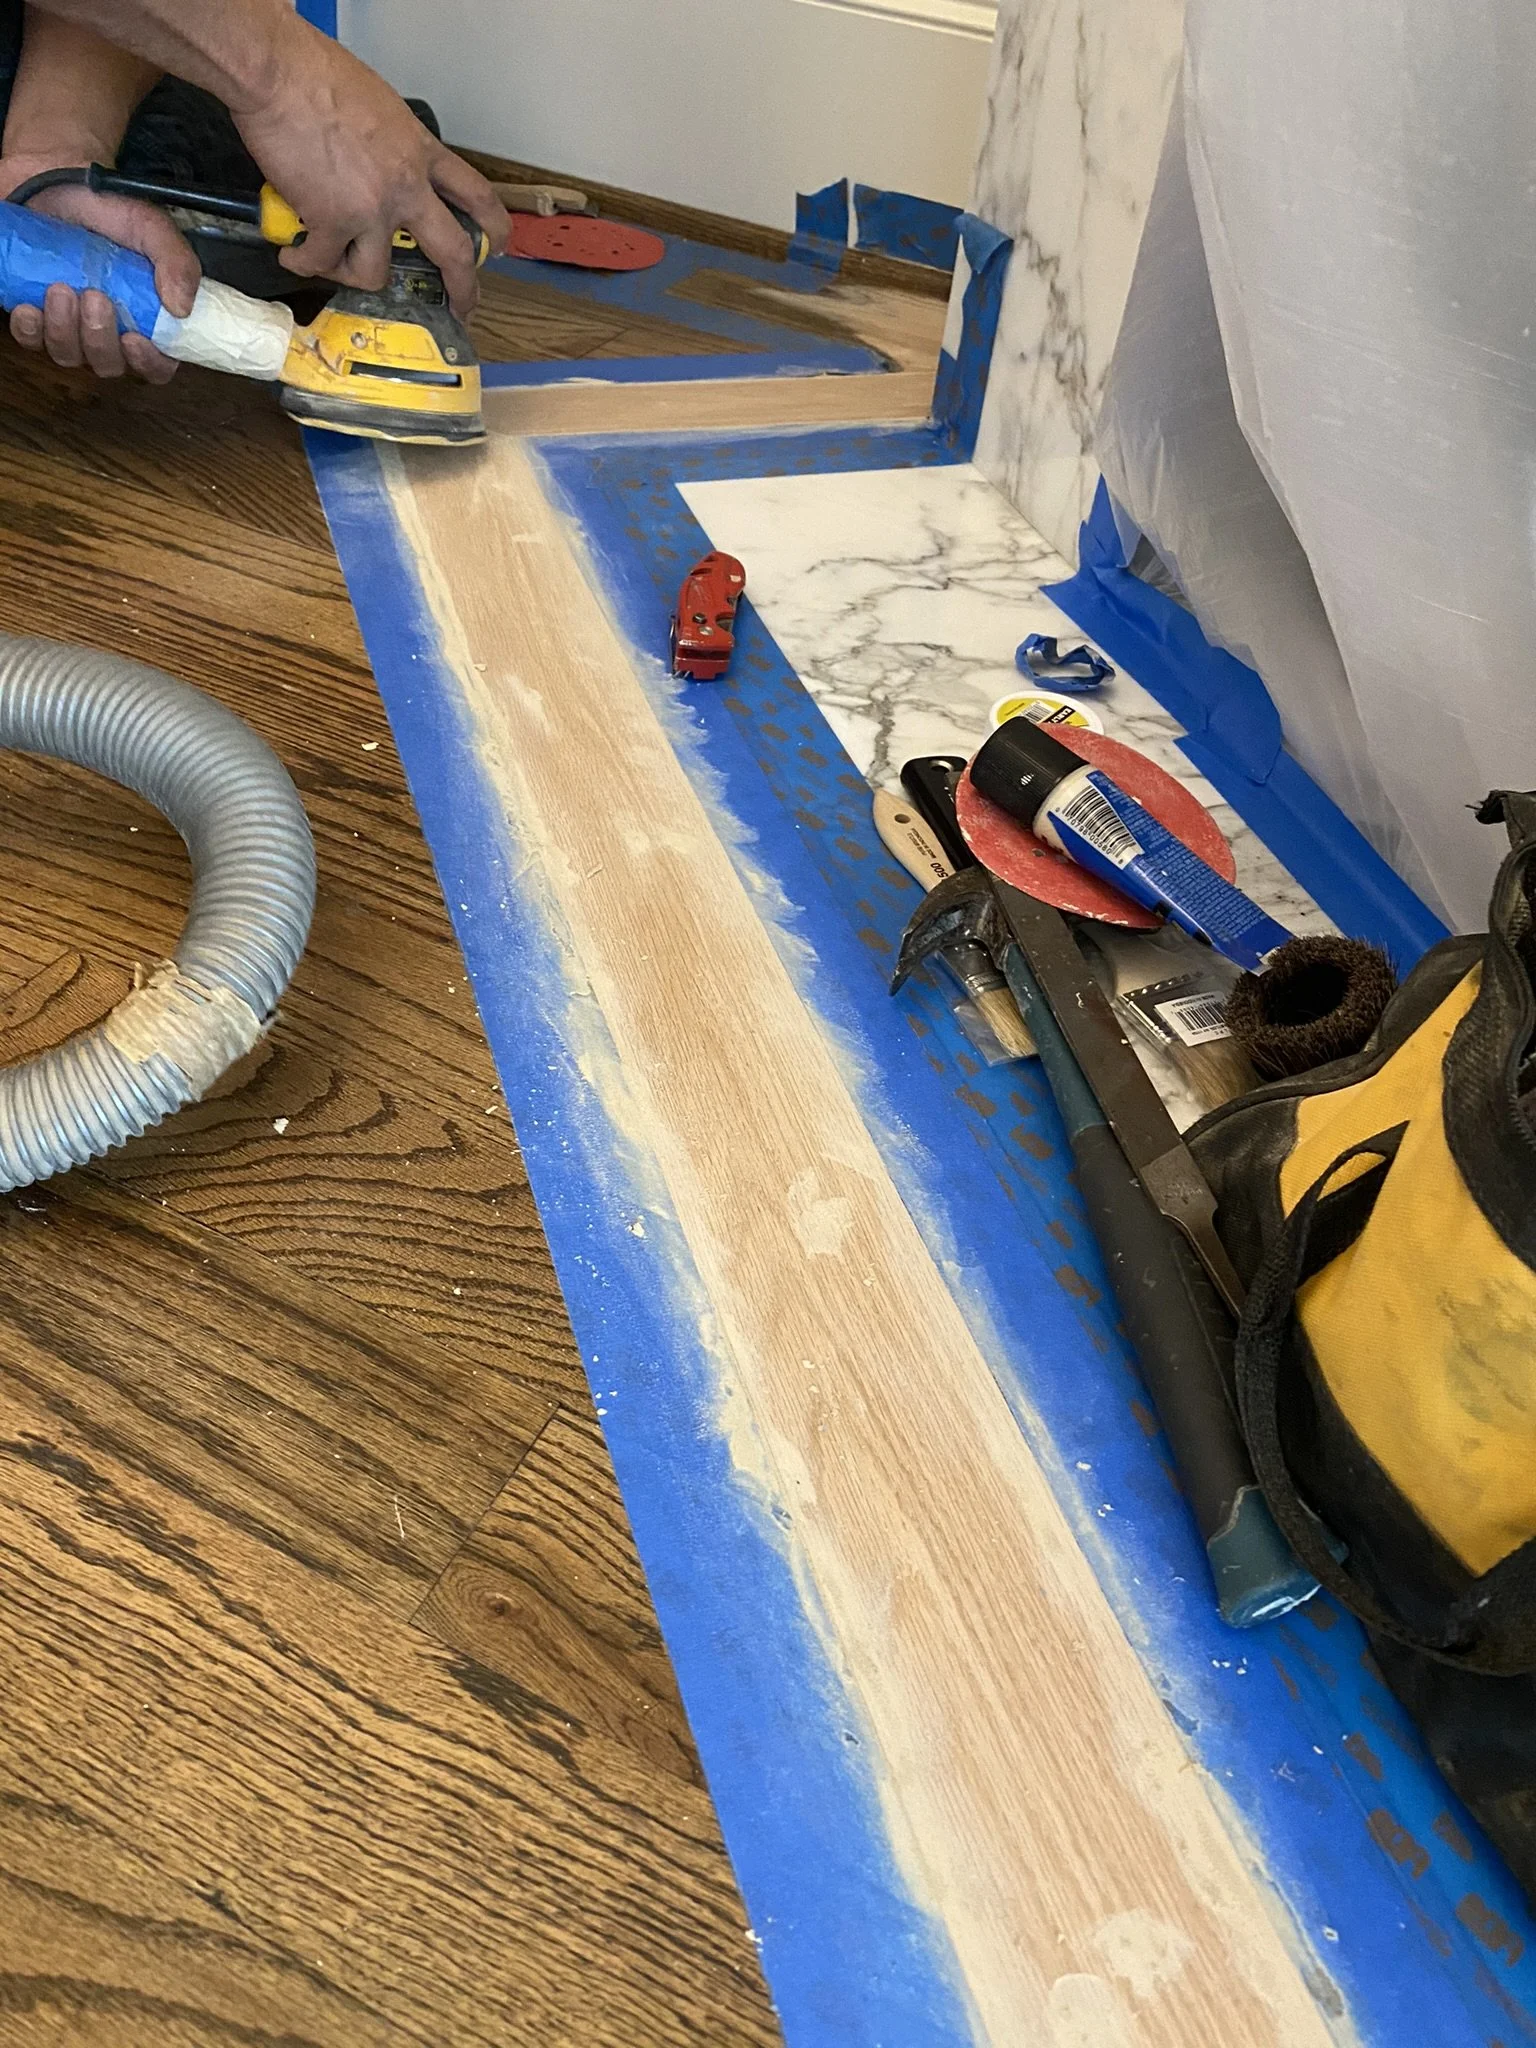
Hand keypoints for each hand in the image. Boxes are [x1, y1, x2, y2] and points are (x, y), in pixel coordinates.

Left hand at [0, 160, 199, 380]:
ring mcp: (70, 327)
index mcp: (145, 318)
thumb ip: (176, 261)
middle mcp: (109, 331)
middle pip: (108, 363)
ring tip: (59, 289)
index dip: (148, 363)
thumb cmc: (105, 206)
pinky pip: (31, 341)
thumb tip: (182, 308)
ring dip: (63, 330)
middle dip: (99, 338)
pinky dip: (29, 330)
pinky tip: (29, 308)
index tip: (134, 339)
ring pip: (68, 355)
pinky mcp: (36, 317)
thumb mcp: (149, 226)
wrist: (49, 180)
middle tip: (93, 297)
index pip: (157, 365)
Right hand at [232, 20, 506, 318]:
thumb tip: (379, 162)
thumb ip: (391, 144)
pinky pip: (321, 262)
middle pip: (453, 252)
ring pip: (375, 274)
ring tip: (333, 264)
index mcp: (420, 152)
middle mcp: (405, 188)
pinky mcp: (330, 224)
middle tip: (461, 308)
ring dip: (354, 275)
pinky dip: (303, 262)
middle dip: (462, 289)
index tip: (498, 246)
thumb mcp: (380, 106)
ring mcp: (370, 211)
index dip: (494, 227)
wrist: (279, 74)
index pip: (476, 194)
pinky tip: (293, 255)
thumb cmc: (317, 75)